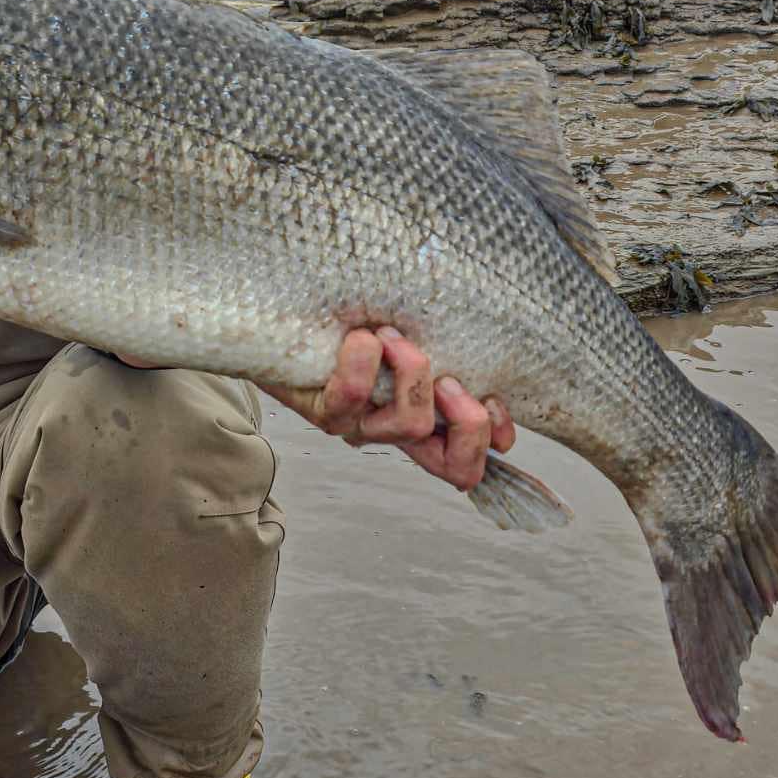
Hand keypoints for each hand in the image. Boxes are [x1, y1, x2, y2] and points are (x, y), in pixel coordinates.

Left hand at [260, 325, 514, 493]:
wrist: (280, 311)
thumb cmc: (347, 317)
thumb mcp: (405, 330)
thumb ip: (440, 346)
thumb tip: (484, 355)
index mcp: (418, 417)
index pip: (463, 461)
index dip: (490, 446)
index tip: (497, 409)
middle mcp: (390, 431)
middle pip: (455, 466)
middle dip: (469, 421)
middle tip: (449, 379)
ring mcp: (358, 426)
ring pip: (412, 424)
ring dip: (413, 370)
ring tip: (390, 336)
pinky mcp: (323, 411)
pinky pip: (354, 397)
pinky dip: (363, 360)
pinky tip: (358, 337)